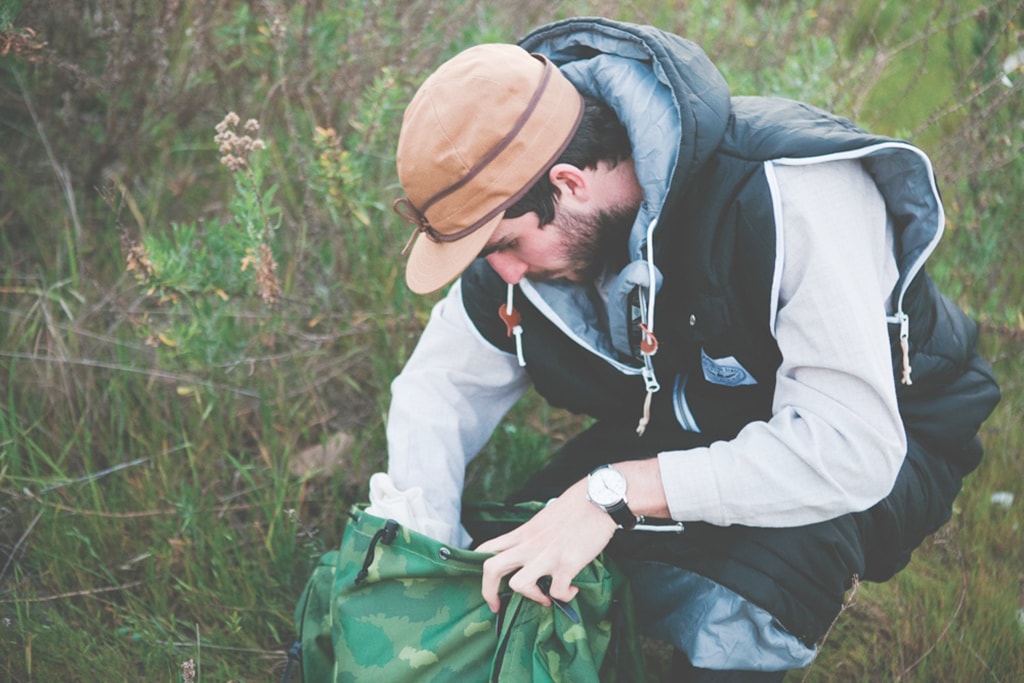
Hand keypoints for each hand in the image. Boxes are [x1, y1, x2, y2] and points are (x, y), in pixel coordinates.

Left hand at [475, 479, 616, 611]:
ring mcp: (547, 555)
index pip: (486, 549)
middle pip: (491, 568)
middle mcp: (529, 545)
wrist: (597, 498)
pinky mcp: (567, 564)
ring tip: (544, 597)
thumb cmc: (574, 507)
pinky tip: (572, 589)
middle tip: (498, 605)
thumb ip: (532, 537)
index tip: (490, 585)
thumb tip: (531, 552)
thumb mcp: (543, 520)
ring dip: (530, 597)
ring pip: (518, 584)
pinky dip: (565, 596)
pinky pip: (557, 592)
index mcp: (522, 534)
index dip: (480, 570)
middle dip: (489, 592)